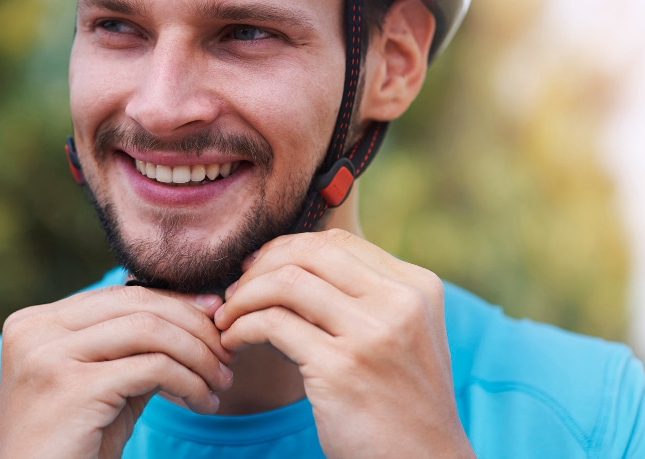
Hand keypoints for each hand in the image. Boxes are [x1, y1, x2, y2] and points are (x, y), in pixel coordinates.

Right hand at [0, 285, 233, 458]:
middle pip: (136, 305)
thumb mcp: (103, 385)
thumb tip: (195, 312)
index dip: (175, 302)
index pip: (120, 295)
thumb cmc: (73, 446)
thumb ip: (132, 348)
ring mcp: (48, 356)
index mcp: (36, 322)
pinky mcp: (71, 388)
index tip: (216, 317)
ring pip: (149, 331)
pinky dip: (188, 381)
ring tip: (220, 381)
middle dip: (193, 326)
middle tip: (226, 354)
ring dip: (197, 355)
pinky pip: (152, 368)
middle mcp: (35, 330)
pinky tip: (203, 402)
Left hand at [214, 229, 473, 457]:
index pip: (336, 243)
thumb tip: (283, 263)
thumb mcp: (400, 335)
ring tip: (228, 317)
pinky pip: (272, 324)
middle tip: (235, 290)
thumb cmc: (398, 401)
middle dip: (260, 266)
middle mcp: (400, 302)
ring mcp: (372, 334)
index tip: (257, 270)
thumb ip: (360, 297)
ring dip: (243, 296)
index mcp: (417, 286)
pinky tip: (234, 341)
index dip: (286, 250)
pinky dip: (242, 327)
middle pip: (308, 252)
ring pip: (286, 282)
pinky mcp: (340, 368)